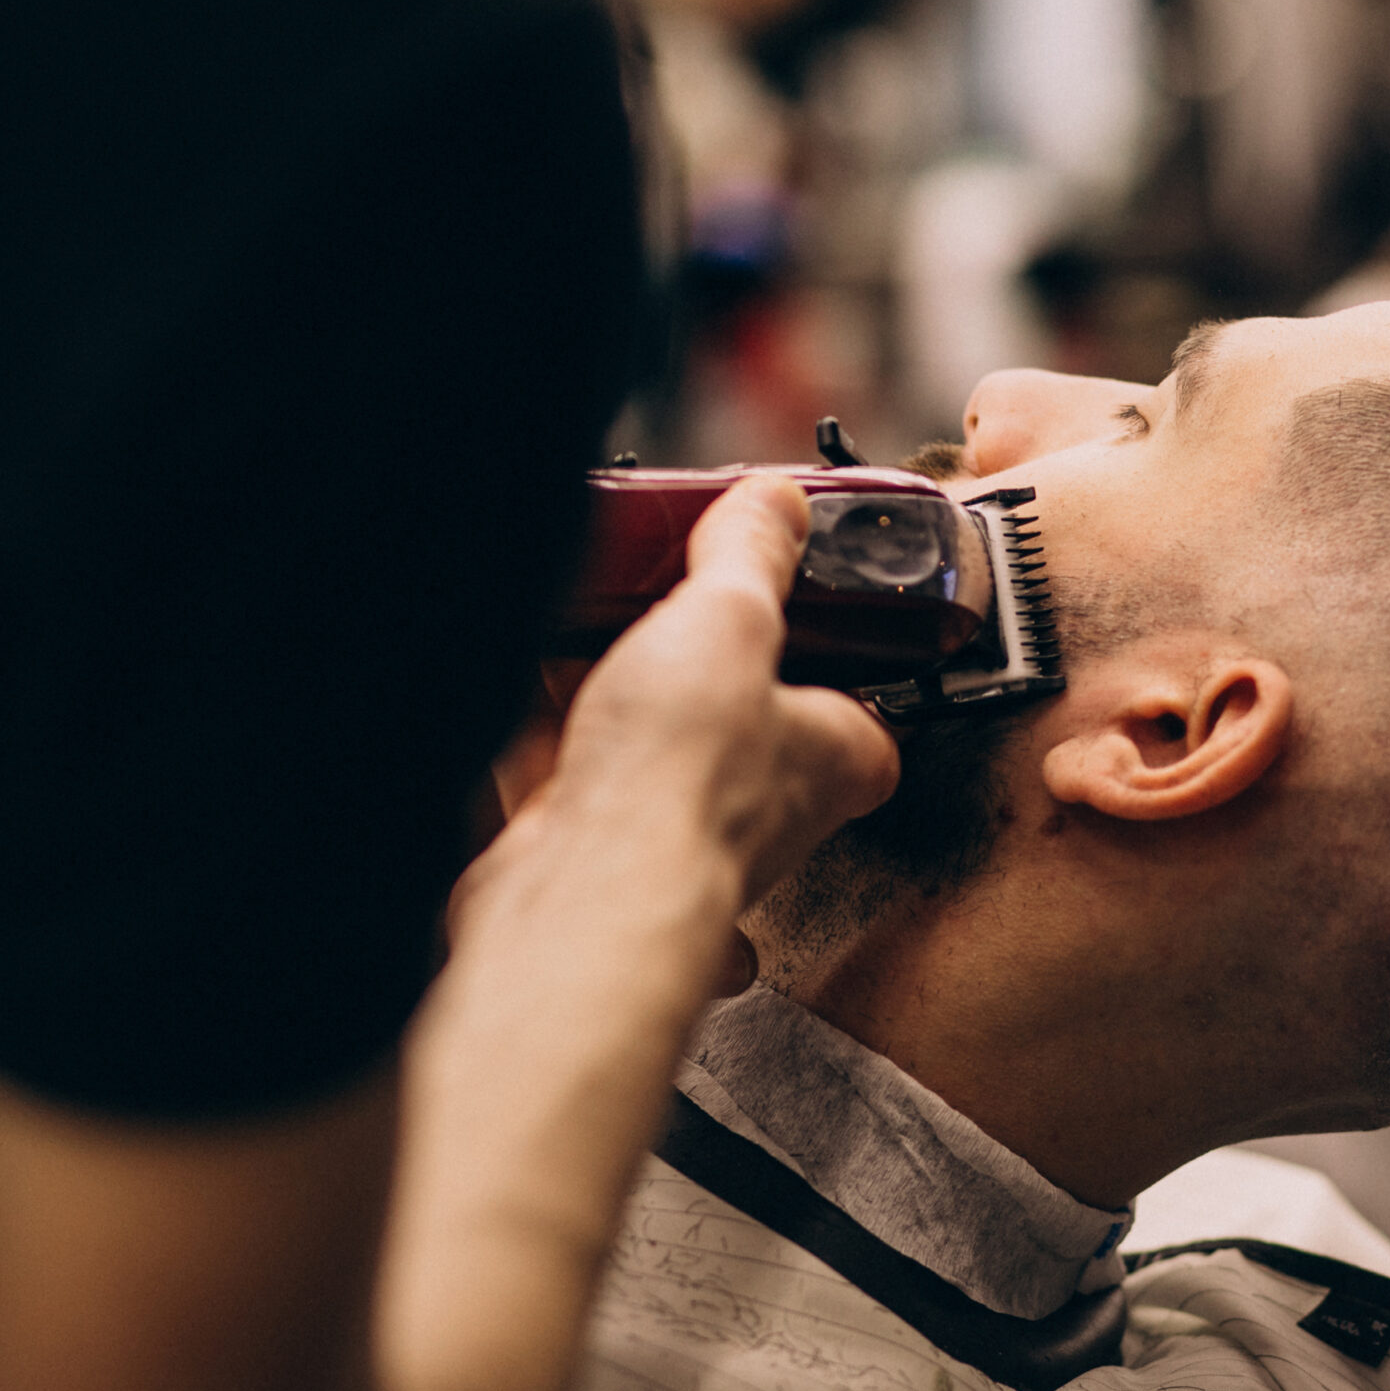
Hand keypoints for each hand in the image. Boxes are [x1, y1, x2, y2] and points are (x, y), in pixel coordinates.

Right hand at [497, 475, 897, 914]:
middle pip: (746, 710)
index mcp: (837, 758)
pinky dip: (550, 727)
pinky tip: (526, 682)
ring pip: (656, 740)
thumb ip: (753, 552)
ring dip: (617, 687)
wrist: (584, 890)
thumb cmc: (689, 780)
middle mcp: (770, 808)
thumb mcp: (732, 617)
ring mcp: (682, 831)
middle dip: (700, 657)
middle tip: (668, 595)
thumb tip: (778, 500)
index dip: (835, 650)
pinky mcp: (601, 844)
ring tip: (585, 624)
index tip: (794, 596)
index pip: (864, 704)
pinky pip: (578, 769)